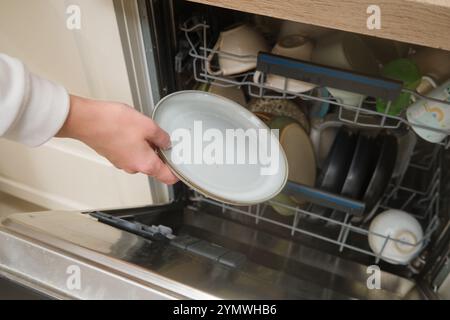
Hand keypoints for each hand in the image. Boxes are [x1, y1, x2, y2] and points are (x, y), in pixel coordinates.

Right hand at [57, 95, 178, 184]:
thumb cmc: (113, 124)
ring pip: (141, 158)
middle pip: (155, 166)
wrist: (86, 120)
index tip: (182, 166)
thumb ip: (161, 137)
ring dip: (146, 146)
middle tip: (164, 138)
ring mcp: (122, 162)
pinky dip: (134, 144)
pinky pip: (130, 153)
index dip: (177, 173)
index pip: (168, 177)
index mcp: (145, 164)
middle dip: (161, 153)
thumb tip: (167, 142)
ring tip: (144, 130)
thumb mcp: (148, 125)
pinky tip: (132, 130)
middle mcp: (133, 167)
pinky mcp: (113, 155)